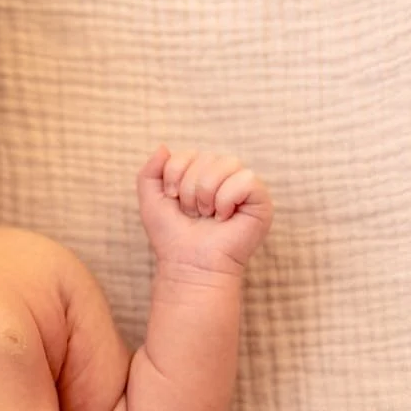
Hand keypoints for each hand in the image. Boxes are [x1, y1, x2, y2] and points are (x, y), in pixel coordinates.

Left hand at [137, 146, 273, 275]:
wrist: (188, 263)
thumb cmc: (172, 236)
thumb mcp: (152, 200)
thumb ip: (149, 171)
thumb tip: (164, 146)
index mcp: (202, 173)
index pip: (188, 153)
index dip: (174, 174)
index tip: (173, 199)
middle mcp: (225, 175)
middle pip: (206, 156)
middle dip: (190, 188)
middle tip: (193, 213)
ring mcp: (244, 187)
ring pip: (227, 163)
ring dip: (206, 194)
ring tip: (207, 215)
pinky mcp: (261, 200)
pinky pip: (245, 179)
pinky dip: (226, 200)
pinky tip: (225, 218)